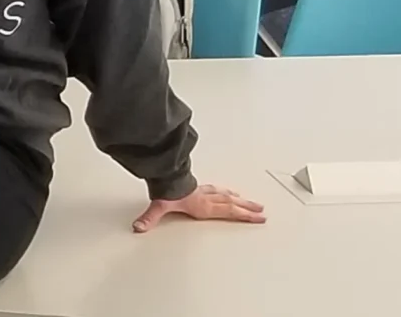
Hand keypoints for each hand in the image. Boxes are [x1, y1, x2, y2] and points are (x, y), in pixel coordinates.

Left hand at [133, 183, 264, 232]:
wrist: (163, 172)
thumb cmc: (165, 189)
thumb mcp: (158, 206)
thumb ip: (149, 218)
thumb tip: (138, 228)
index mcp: (203, 206)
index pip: (229, 211)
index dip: (245, 216)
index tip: (259, 218)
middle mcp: (207, 198)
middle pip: (232, 203)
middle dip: (248, 208)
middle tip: (261, 211)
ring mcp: (204, 190)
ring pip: (227, 195)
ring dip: (241, 199)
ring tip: (252, 202)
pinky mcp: (199, 185)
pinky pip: (218, 189)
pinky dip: (226, 191)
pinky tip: (229, 191)